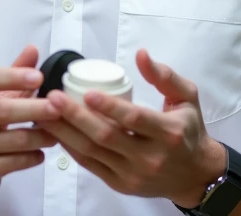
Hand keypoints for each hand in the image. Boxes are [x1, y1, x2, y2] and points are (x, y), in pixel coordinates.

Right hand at [0, 45, 59, 206]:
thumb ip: (13, 73)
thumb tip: (33, 49)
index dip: (15, 76)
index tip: (40, 77)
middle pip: (1, 109)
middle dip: (34, 108)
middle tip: (59, 108)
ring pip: (11, 139)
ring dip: (39, 136)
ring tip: (57, 134)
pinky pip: (12, 162)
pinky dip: (31, 157)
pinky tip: (41, 154)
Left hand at [41, 49, 227, 207]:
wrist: (194, 175)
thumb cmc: (189, 130)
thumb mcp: (187, 97)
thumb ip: (164, 75)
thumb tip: (141, 55)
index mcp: (169, 133)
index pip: (135, 119)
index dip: (110, 107)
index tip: (87, 92)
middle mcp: (151, 157)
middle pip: (106, 136)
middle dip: (76, 116)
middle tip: (53, 98)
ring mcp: (133, 175)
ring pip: (93, 152)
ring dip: (66, 132)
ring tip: (45, 113)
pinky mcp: (121, 185)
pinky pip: (90, 166)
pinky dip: (71, 149)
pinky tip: (57, 132)